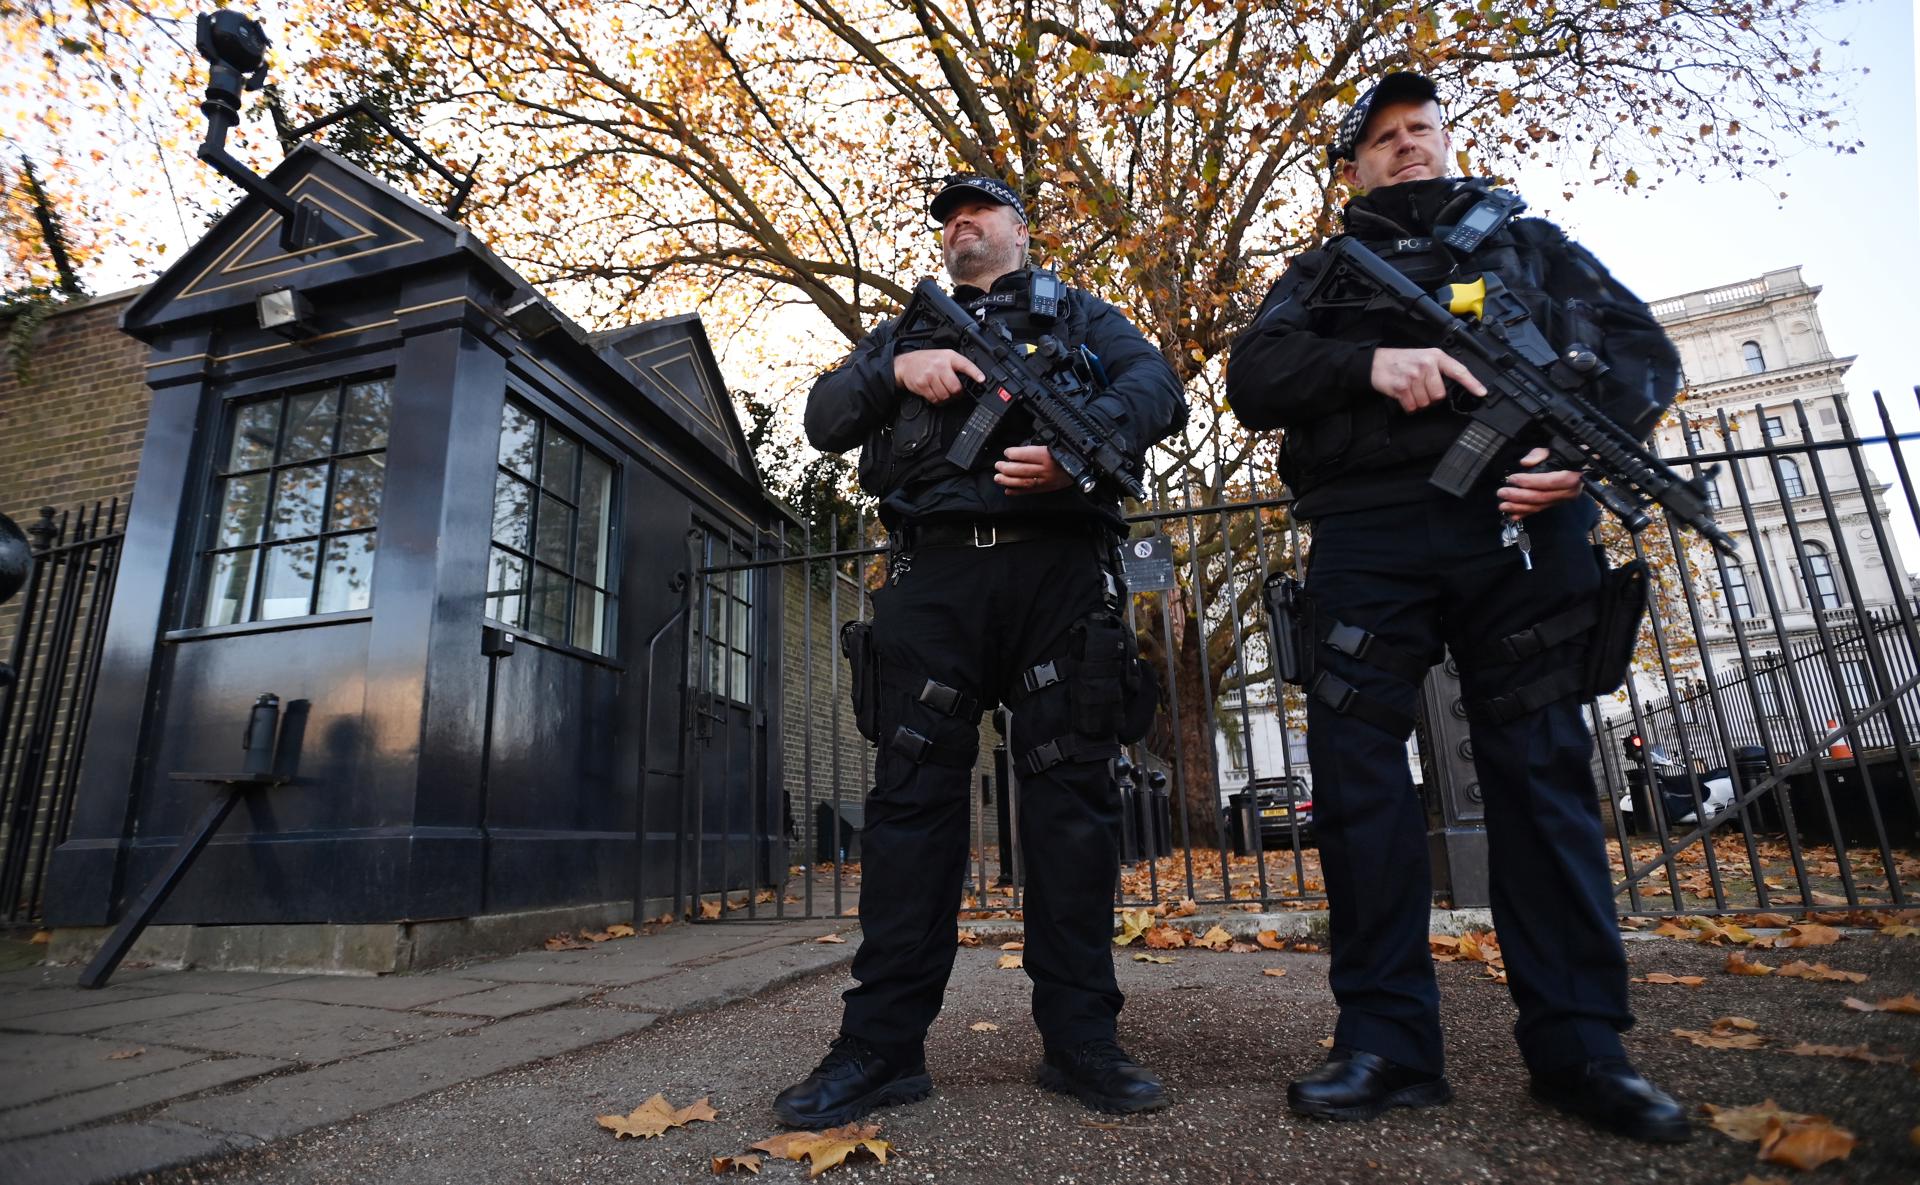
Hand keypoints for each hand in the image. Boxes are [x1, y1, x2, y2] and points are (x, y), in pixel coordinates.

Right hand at [893, 348, 984, 404]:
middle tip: (956, 392)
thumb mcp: (944, 356)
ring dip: (947, 398)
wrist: (906, 363)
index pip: (965, 364)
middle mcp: (940, 365)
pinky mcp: (922, 385)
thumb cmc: (927, 361)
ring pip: (945, 395)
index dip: (975, 373)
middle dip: (957, 393)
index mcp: (949, 357)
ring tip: (944, 391)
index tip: (982, 380)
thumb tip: (972, 379)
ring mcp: (930, 375)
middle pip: (955, 387)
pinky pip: (935, 399)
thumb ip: (957, 365)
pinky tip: (935, 393)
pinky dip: (937, 400)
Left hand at [995, 444, 1072, 494]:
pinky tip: (1008, 490)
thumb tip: (1018, 451)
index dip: (1013, 453)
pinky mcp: (1046, 488)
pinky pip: (1030, 491)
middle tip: (998, 465)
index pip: (1026, 455)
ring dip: (1008, 480)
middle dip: (1007, 468)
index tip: (1007, 452)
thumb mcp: (1053, 445)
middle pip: (1022, 470)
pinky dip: (1017, 492)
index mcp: (1047, 455)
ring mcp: (1046, 480)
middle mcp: (1046, 469)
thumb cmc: (1067, 453)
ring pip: (1023, 482)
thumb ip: (1036, 448)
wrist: (1082, 467)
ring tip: (998, 478)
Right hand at [1370, 347, 1485, 413]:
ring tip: (1410, 389)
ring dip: (1418, 401)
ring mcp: (1414, 375)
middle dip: (1430, 396)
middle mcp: (1426, 364)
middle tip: (1420, 387)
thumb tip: (1454, 386)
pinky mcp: (1402, 386)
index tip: (1482, 392)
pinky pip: (1412, 406)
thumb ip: (1439, 369)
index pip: (1458, 370)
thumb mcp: (1423, 357)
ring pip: (1426, 403)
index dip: (1472, 383)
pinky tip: (1403, 395)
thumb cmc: (1402, 361)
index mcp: (1435, 356)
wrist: (1376, 362)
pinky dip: (1408, 405)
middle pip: (1439, 395)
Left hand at [1498, 447, 1585, 517]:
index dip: (1529, 481)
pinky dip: (1525, 513)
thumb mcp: (1553, 450)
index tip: (1513, 478)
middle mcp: (1568, 491)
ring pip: (1539, 506)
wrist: (1576, 467)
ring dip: (1519, 507)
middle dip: (1519, 496)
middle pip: (1541, 497)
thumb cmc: (1564, 458)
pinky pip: (1539, 510)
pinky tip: (1513, 515)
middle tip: (1503, 492)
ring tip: (1504, 505)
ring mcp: (1561, 500)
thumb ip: (1539, 454)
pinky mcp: (1554, 504)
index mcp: (1571, 477)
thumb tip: (1526, 462)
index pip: (1549, 482)